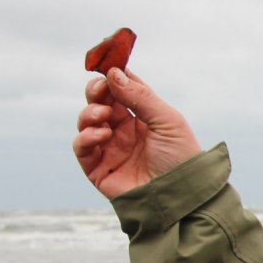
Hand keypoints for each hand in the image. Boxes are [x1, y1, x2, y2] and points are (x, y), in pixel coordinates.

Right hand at [72, 67, 201, 198]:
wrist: (180, 196)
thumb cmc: (181, 157)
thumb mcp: (167, 120)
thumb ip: (140, 96)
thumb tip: (114, 73)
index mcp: (142, 116)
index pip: (121, 89)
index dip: (112, 76)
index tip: (107, 66)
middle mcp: (123, 130)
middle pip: (99, 101)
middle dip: (96, 91)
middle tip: (100, 89)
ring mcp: (110, 148)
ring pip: (86, 121)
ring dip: (89, 113)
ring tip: (104, 116)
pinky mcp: (99, 169)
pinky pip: (82, 147)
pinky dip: (86, 136)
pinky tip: (102, 134)